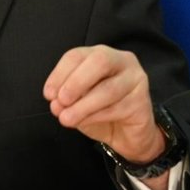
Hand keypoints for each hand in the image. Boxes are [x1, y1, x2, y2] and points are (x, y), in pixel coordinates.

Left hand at [43, 45, 164, 164]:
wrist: (126, 135)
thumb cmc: (99, 111)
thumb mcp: (77, 101)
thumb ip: (66, 98)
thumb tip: (56, 103)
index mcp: (100, 54)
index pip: (77, 55)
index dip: (59, 74)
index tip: (48, 94)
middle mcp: (121, 61)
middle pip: (99, 61)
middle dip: (76, 81)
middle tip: (60, 101)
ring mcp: (135, 79)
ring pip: (108, 89)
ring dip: (82, 105)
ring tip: (66, 119)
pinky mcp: (142, 101)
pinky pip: (116, 108)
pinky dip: (95, 116)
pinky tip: (84, 122)